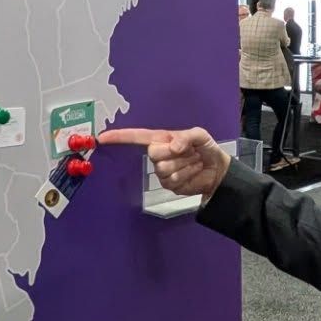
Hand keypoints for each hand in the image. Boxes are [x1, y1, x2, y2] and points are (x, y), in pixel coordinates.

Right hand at [98, 126, 231, 201]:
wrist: (217, 170)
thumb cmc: (205, 148)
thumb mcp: (200, 136)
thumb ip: (187, 136)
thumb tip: (172, 146)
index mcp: (161, 139)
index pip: (136, 137)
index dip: (119, 137)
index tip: (103, 137)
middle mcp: (158, 154)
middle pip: (153, 153)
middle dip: (172, 153)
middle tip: (188, 152)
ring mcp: (161, 171)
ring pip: (164, 169)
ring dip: (184, 165)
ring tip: (193, 162)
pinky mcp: (168, 185)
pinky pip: (172, 181)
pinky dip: (186, 175)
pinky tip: (192, 172)